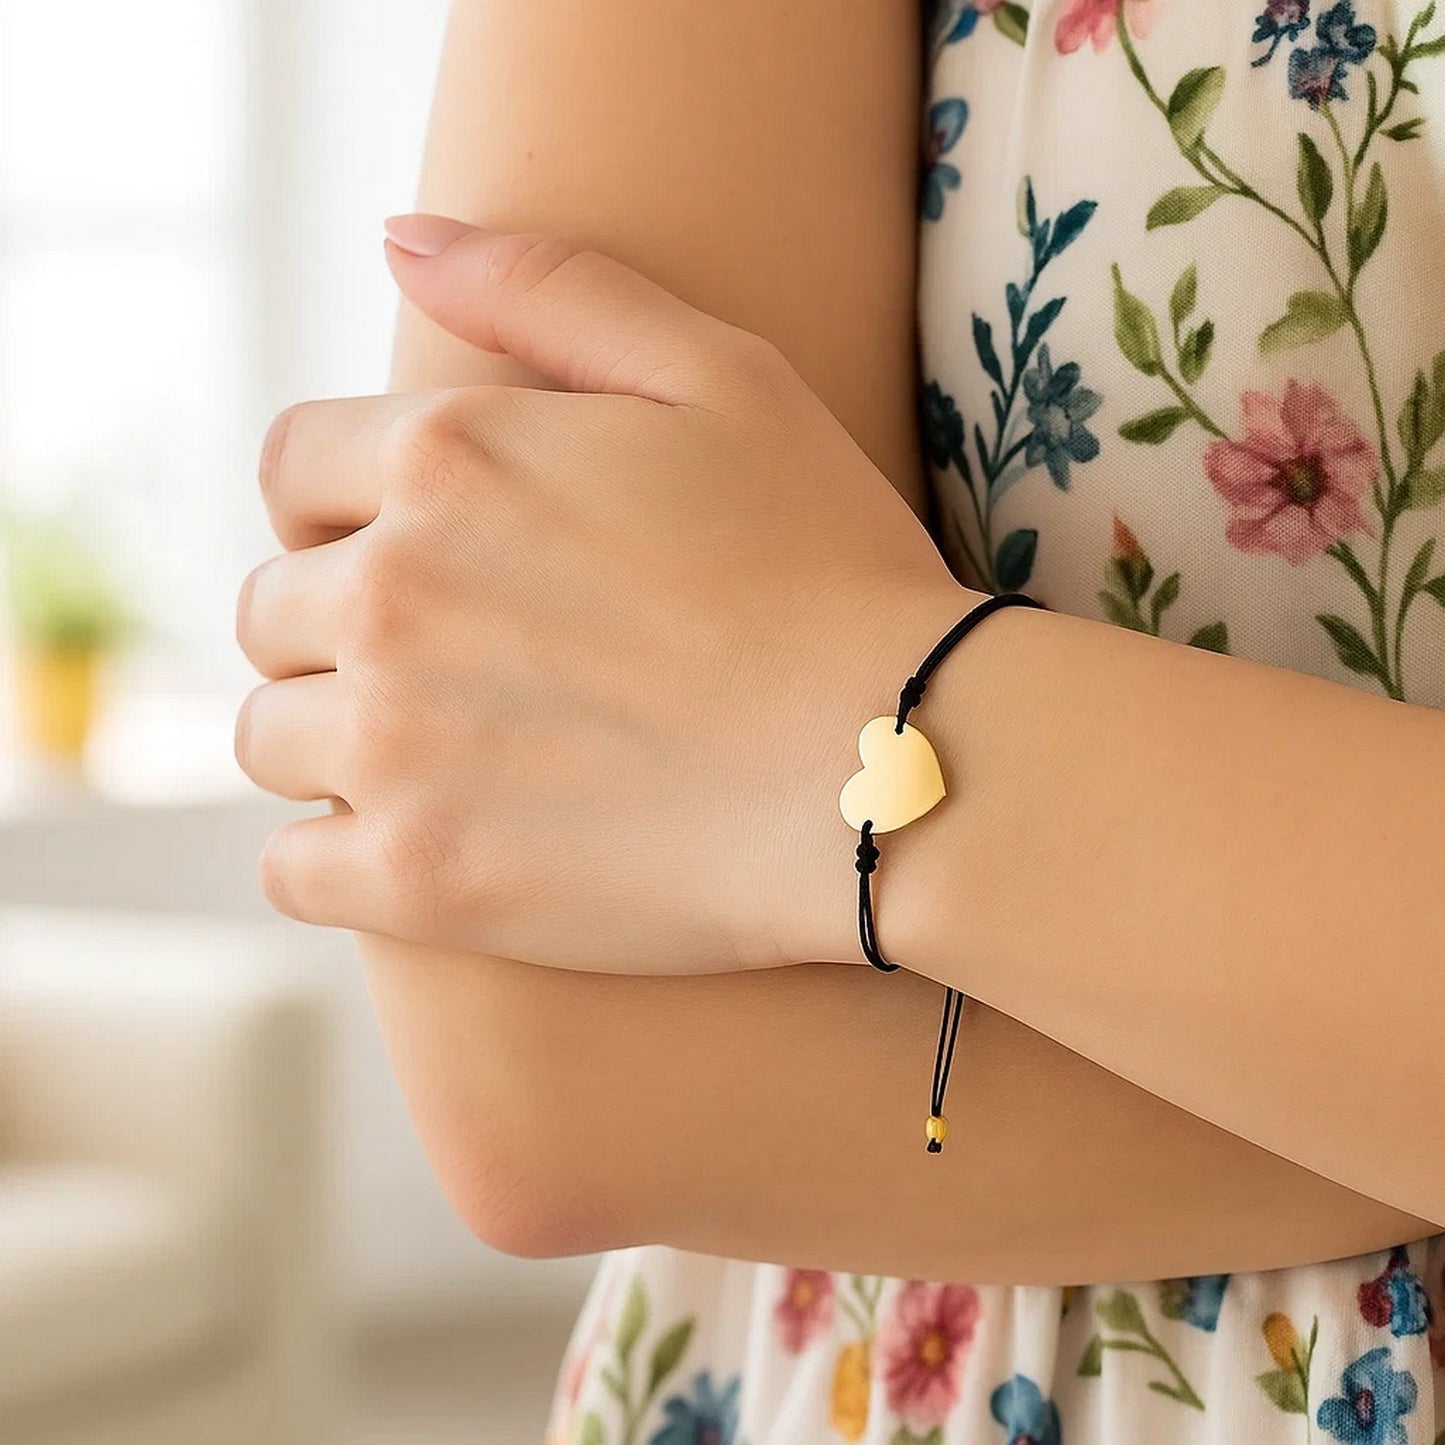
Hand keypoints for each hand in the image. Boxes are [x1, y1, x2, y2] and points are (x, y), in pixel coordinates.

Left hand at [236, 216, 969, 973]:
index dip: (339, 511)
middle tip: (448, 666)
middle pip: (272, 610)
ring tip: (444, 756)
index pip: (292, 470)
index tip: (409, 554)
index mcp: (446, 457)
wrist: (899, 765)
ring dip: (332, 740)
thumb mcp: (722, 374)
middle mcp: (390, 590)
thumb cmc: (829, 567)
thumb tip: (398, 237)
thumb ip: (550, 290)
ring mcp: (394, 743)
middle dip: (337, 627)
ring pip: (269, 736)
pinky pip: (291, 868)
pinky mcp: (420, 879)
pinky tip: (424, 845)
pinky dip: (337, 858)